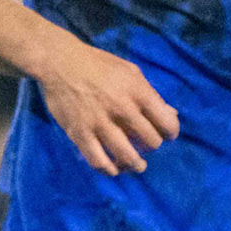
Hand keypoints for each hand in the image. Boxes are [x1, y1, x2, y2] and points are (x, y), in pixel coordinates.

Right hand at [35, 36, 179, 175]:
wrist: (59, 61)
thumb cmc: (98, 65)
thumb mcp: (129, 71)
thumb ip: (150, 94)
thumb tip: (171, 116)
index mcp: (137, 91)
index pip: (167, 124)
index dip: (170, 132)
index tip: (164, 133)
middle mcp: (121, 108)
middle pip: (151, 142)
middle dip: (151, 145)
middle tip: (144, 143)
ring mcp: (99, 122)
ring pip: (128, 157)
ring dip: (136, 164)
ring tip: (136, 164)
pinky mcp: (79, 133)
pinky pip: (99, 161)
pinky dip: (109, 170)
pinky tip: (113, 168)